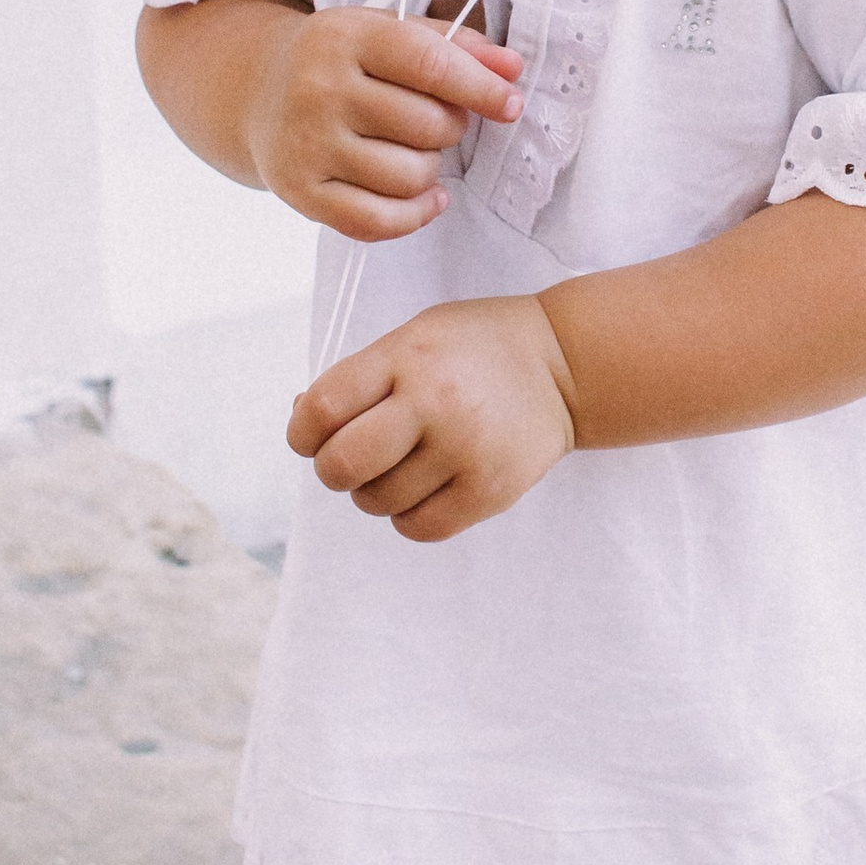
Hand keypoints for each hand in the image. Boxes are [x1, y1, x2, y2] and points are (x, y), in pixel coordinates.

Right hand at [249, 7, 524, 237]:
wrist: (258, 91)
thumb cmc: (339, 61)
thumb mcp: (388, 32)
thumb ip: (455, 46)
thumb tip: (512, 69)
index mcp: (346, 37)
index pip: (429, 64)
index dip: (480, 88)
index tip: (510, 104)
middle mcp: (319, 89)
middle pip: (426, 125)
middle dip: (450, 127)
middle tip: (436, 120)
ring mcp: (307, 145)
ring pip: (409, 177)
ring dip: (430, 170)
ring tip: (414, 151)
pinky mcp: (301, 192)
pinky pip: (379, 221)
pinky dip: (415, 215)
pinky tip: (424, 196)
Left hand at [287, 297, 577, 540]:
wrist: (564, 365)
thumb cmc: (476, 348)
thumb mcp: (414, 337)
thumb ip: (359, 376)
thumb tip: (301, 419)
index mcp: (407, 357)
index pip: (323, 408)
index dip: (302, 432)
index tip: (311, 436)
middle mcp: (435, 402)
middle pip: (342, 465)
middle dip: (332, 469)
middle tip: (352, 459)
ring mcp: (465, 450)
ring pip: (377, 502)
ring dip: (374, 492)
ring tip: (402, 466)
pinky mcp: (490, 490)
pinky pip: (419, 527)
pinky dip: (408, 516)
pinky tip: (424, 488)